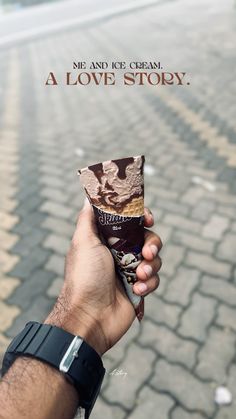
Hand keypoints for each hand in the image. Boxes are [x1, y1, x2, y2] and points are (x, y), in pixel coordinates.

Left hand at [45, 200, 161, 354]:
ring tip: (138, 277)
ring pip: (154, 258)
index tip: (148, 219)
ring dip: (150, 266)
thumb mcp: (82, 242)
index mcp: (106, 239)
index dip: (142, 217)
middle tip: (146, 254)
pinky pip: (154, 279)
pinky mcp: (138, 288)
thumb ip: (88, 218)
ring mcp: (129, 271)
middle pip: (147, 238)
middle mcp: (119, 253)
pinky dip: (149, 284)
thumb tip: (89, 197)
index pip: (129, 221)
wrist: (90, 317)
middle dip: (151, 244)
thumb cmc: (84, 277)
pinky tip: (137, 290)